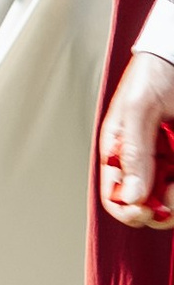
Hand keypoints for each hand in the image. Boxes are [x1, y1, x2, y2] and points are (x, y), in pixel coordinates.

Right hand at [99, 48, 173, 229]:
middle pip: (147, 204)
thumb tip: (131, 196)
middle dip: (159, 207)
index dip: (127, 210)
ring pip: (168, 198)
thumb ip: (133, 152)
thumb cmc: (155, 73)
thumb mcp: (139, 108)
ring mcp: (167, 162)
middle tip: (171, 195)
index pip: (116, 195)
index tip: (143, 211)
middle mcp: (143, 162)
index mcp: (119, 151)